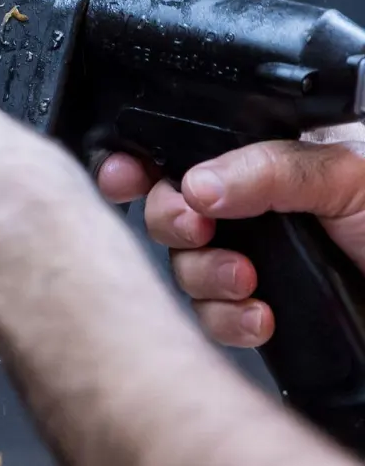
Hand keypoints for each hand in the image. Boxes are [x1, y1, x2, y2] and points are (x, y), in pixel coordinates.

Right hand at [96, 124, 364, 347]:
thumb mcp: (348, 173)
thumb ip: (269, 168)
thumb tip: (195, 180)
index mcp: (267, 156)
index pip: (185, 148)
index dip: (144, 160)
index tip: (126, 174)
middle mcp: (254, 206)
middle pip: (171, 207)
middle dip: (174, 221)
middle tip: (198, 227)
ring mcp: (257, 258)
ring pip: (185, 266)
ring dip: (206, 276)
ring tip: (246, 282)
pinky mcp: (263, 307)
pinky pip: (213, 316)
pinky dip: (229, 320)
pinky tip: (261, 317)